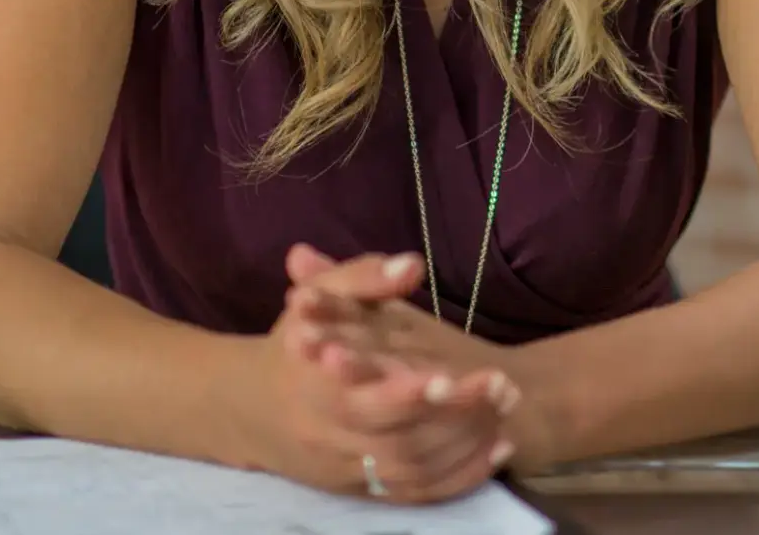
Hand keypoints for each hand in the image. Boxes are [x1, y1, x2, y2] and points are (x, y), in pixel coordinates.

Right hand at [224, 247, 512, 502]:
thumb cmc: (299, 343)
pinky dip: (461, 476)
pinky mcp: (363, 490)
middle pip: (398, 442)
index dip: (408, 395)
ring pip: (413, 470)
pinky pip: (417, 494)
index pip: (364, 403)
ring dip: (466, 443)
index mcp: (314, 390)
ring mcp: (348, 469)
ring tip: (506, 406)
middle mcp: (329, 438)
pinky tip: (499, 448)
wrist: (251, 408)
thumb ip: (364, 278)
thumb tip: (411, 265)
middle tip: (500, 385)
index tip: (448, 375)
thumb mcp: (321, 298)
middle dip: (454, 415)